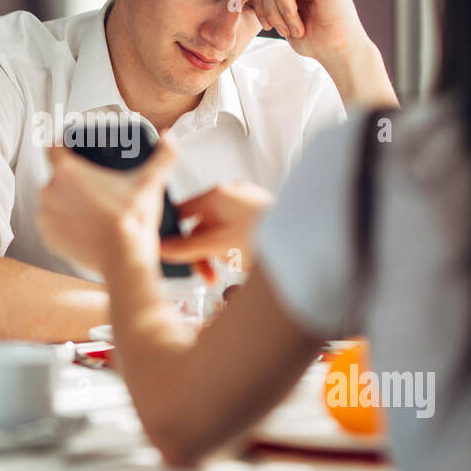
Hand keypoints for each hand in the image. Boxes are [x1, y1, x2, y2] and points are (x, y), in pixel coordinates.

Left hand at [38, 136, 178, 276]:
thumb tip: (169, 139)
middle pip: (57, 176)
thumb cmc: (132, 222)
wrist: (124, 260)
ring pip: (55, 200)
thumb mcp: (150, 183)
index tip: (72, 150)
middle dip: (73, 180)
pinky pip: (53, 223)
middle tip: (96, 188)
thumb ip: (164, 156)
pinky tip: (85, 225)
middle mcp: (50, 191)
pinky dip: (65, 224)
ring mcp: (46, 215)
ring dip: (68, 202)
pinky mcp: (48, 236)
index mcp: (68, 172)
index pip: (53, 147)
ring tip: (92, 208)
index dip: (63, 146)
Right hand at [159, 182, 274, 275]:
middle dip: (202, 252)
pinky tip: (245, 261)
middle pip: (200, 225)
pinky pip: (235, 232)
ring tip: (231, 268)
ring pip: (218, 231)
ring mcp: (246, 203)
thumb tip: (162, 248)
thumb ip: (189, 248)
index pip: (181, 212)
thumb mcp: (220, 246)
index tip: (173, 256)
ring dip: (218, 253)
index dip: (173, 235)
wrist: (308, 239)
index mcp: (217, 195)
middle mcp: (230, 194)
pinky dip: (234, 249)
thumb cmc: (268, 236)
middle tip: (209, 276)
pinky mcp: (258, 215)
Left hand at [249, 0, 397, 108]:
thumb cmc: (312, 39)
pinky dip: (286, 7)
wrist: (338, 51)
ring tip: (292, 30)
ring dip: (277, 12)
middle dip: (267, 11)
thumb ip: (266, 2)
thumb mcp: (280, 19)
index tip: (269, 27)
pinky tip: (297, 22)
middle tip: (281, 31)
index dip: (258, 6)